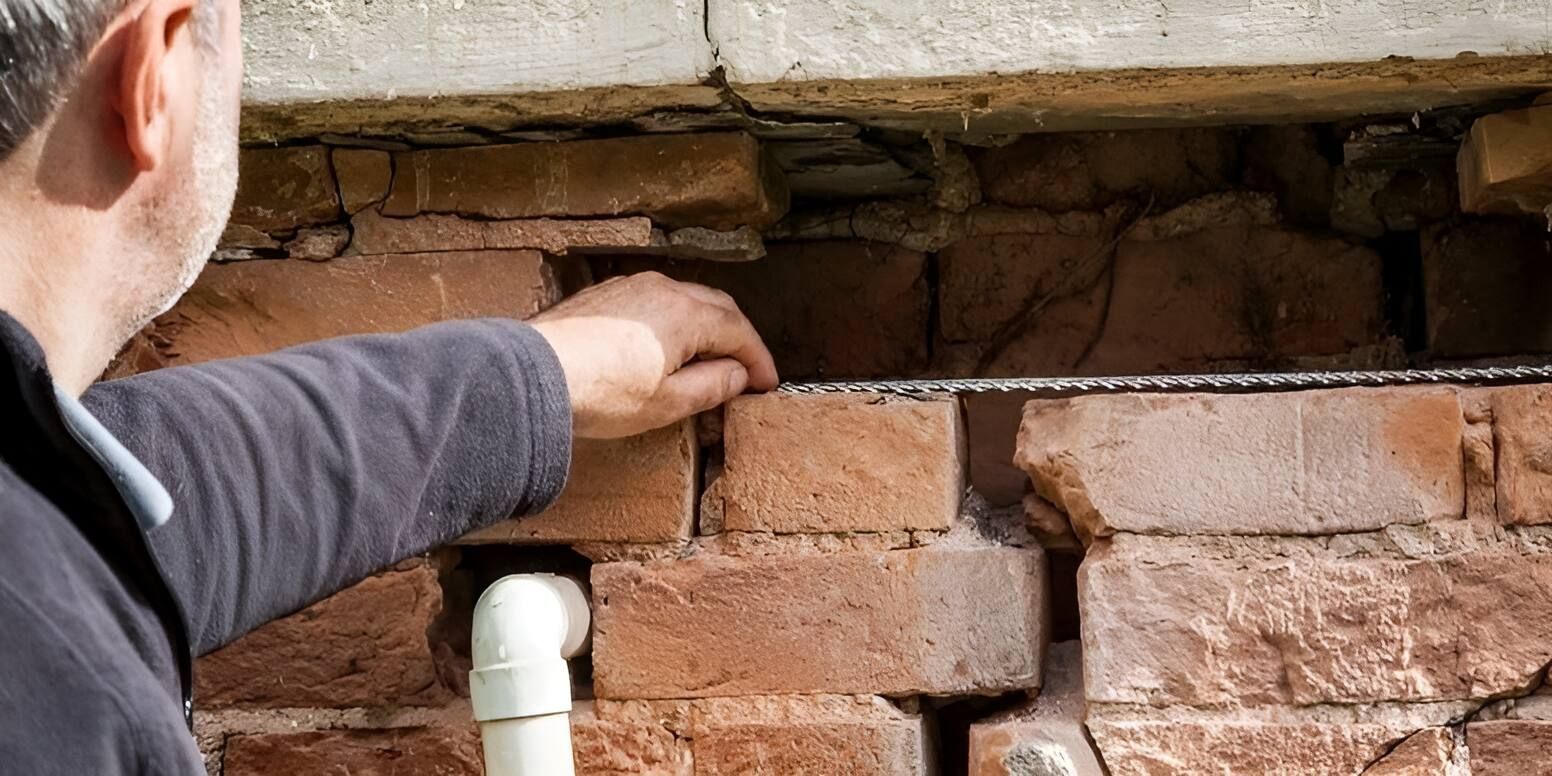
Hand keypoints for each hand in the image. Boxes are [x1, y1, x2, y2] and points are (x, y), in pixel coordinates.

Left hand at [530, 272, 778, 438]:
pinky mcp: (604, 295)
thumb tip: (738, 375)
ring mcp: (631, 287)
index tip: (767, 383)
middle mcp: (663, 289)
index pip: (739, 332)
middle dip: (737, 337)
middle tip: (746, 369)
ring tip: (708, 360)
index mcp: (686, 314)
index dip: (759, 359)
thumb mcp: (668, 402)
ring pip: (685, 300)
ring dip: (705, 327)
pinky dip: (674, 322)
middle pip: (717, 307)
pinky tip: (666, 347)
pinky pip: (655, 301)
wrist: (533, 375)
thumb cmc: (599, 392)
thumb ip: (712, 386)